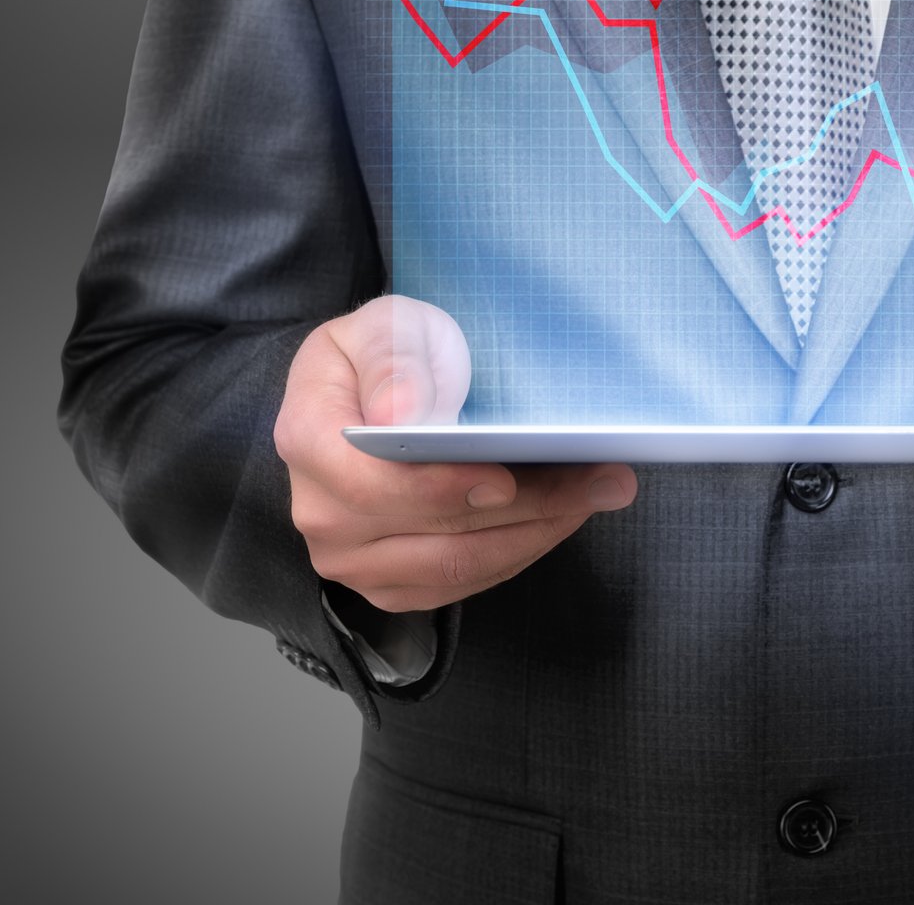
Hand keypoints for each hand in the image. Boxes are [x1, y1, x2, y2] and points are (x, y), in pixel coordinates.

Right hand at [273, 294, 635, 612]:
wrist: (361, 395)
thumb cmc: (376, 357)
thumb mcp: (379, 327)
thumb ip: (390, 362)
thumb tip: (401, 414)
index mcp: (310, 442)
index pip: (376, 485)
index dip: (445, 489)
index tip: (508, 478)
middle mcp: (322, 515)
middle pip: (435, 531)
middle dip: (530, 505)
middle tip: (603, 476)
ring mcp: (353, 560)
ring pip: (458, 566)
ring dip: (538, 533)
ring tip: (599, 493)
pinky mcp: (390, 585)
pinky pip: (463, 585)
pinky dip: (520, 551)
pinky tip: (561, 516)